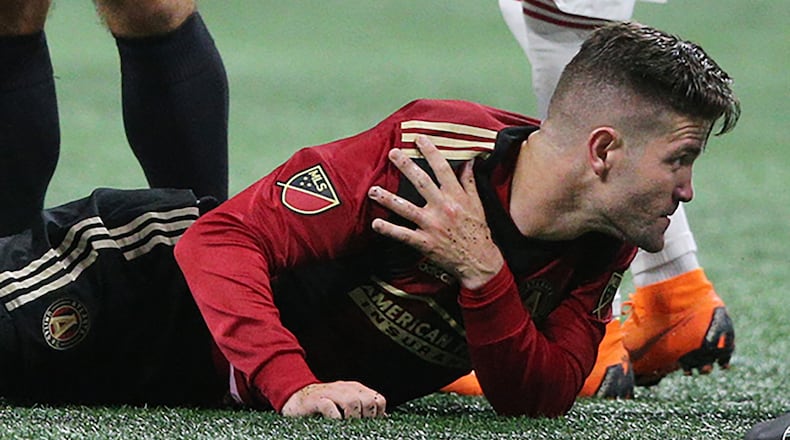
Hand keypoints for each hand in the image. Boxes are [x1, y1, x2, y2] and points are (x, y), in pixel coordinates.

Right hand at [281, 381, 386, 418]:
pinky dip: (335, 417)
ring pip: (352, 401)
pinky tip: (335, 424)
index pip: (377, 400)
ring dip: (353, 418)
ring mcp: (330, 392)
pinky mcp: (316, 400)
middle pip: (367, 400)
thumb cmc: (321, 404)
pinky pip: (330, 407)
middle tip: (359, 428)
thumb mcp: (344, 403)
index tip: (371, 425)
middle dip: (367, 417)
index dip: (378, 415)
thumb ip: (361, 408)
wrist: (294, 398)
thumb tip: (382, 419)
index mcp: (355, 389)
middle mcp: (345, 388)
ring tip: (348, 427)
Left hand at [367, 135, 503, 289]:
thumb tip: (469, 161)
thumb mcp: (478, 204)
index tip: (419, 139)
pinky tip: (376, 224)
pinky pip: (404, 235)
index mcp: (456, 196)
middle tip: (392, 153)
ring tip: (373, 190)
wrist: (481, 262)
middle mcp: (443, 208)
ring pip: (407, 208)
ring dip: (388, 198)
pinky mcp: (426, 243)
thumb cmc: (479, 231)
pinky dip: (389, 230)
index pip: (442, 168)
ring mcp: (433, 225)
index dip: (431, 152)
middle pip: (421, 182)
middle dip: (406, 166)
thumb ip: (470, 182)